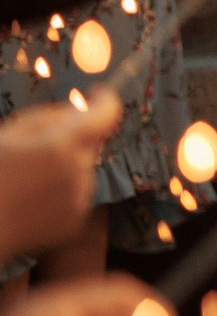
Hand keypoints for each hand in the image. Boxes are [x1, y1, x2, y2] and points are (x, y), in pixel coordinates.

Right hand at [0, 92, 119, 261]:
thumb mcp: (10, 133)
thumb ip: (50, 117)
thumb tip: (80, 110)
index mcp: (61, 146)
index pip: (106, 115)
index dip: (105, 100)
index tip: (98, 94)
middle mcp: (77, 172)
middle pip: (90, 143)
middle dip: (72, 140)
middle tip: (35, 150)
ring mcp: (78, 199)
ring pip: (83, 169)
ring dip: (66, 167)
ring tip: (27, 181)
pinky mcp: (75, 221)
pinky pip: (76, 194)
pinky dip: (62, 191)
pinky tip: (31, 200)